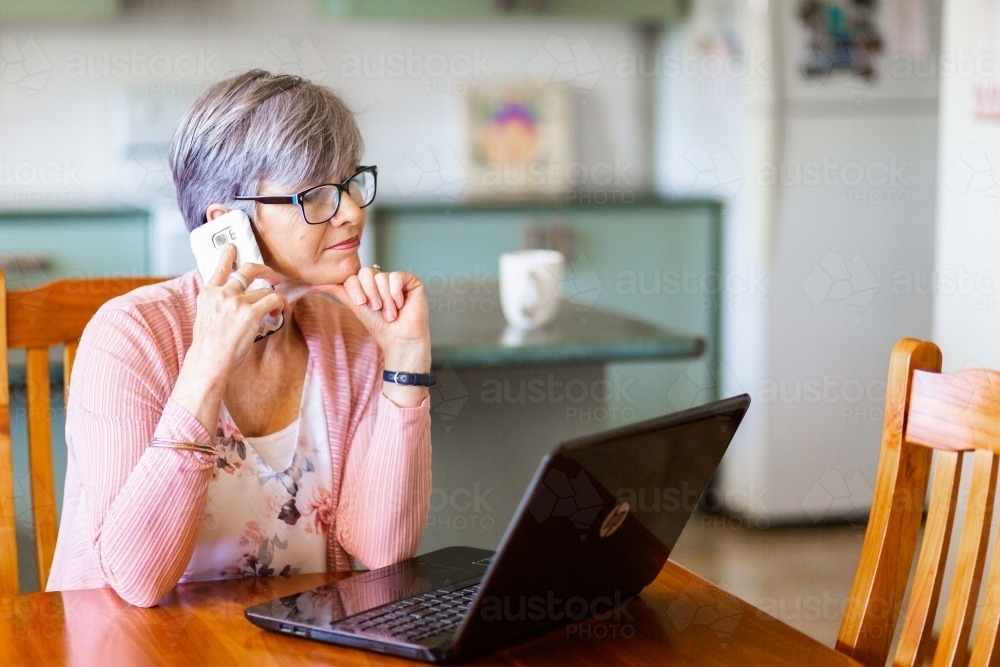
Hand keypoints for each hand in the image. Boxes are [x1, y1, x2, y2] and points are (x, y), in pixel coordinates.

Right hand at [171, 245, 287, 431]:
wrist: (209, 361)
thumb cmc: (209, 346)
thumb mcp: (206, 317)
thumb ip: (217, 304)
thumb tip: (234, 301)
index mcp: (208, 294)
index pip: (220, 269)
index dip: (228, 256)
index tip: (233, 247)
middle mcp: (222, 293)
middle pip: (247, 270)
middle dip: (264, 270)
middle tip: (273, 276)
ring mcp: (236, 302)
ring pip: (265, 290)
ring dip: (274, 298)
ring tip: (276, 308)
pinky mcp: (250, 313)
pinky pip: (273, 301)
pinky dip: (280, 305)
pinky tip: (279, 313)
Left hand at [312, 267, 430, 406]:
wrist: (399, 338)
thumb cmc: (379, 326)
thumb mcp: (355, 305)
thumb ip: (338, 291)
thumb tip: (314, 284)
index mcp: (369, 284)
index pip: (355, 276)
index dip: (357, 290)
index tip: (363, 305)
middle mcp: (382, 279)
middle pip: (367, 273)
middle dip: (370, 294)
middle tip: (377, 308)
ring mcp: (397, 279)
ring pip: (382, 278)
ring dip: (384, 299)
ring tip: (391, 313)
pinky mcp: (411, 281)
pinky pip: (397, 277)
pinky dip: (396, 293)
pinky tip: (401, 304)